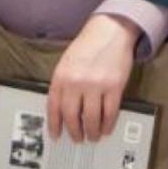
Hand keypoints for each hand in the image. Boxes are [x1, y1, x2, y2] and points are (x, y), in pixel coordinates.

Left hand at [47, 14, 137, 143]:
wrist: (110, 30)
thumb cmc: (87, 46)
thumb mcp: (67, 62)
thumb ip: (63, 84)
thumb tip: (62, 110)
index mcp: (61, 76)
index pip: (54, 107)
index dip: (54, 124)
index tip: (56, 136)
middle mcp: (76, 82)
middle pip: (72, 117)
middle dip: (75, 132)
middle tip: (78, 139)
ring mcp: (96, 85)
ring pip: (91, 119)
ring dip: (92, 132)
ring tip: (93, 136)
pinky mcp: (114, 86)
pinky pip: (110, 113)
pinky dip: (108, 124)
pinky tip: (106, 128)